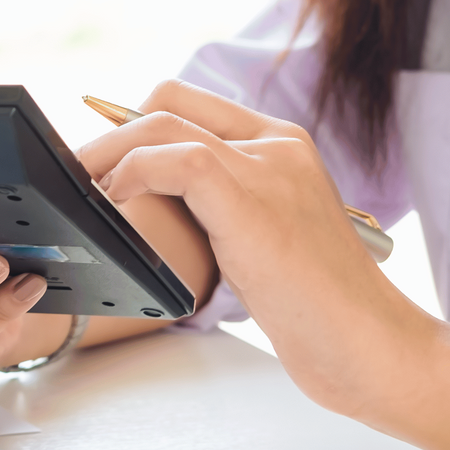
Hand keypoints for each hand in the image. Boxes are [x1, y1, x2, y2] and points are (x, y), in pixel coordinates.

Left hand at [76, 80, 427, 413]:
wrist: (371, 346)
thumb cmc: (319, 310)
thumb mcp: (266, 239)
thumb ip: (224, 208)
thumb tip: (158, 202)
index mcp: (282, 146)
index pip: (191, 105)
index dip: (133, 127)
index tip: (101, 162)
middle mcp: (276, 145)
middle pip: (166, 103)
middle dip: (108, 134)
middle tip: (77, 177)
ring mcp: (266, 167)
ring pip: (159, 124)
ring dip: (106, 155)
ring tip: (82, 193)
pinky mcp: (251, 200)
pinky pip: (173, 160)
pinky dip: (131, 175)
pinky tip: (115, 205)